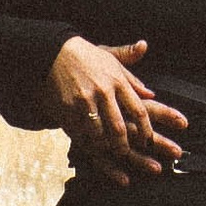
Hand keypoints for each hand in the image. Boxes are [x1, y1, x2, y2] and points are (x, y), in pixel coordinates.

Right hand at [49, 37, 186, 181]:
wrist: (53, 53)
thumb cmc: (86, 57)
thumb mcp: (112, 60)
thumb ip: (132, 78)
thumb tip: (151, 93)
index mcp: (117, 81)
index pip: (138, 111)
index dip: (146, 130)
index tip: (148, 141)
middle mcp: (102, 92)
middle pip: (119, 129)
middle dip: (124, 146)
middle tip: (126, 153)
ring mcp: (83, 102)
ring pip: (98, 136)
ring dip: (104, 148)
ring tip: (108, 153)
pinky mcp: (67, 110)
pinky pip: (78, 134)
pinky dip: (85, 144)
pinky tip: (89, 147)